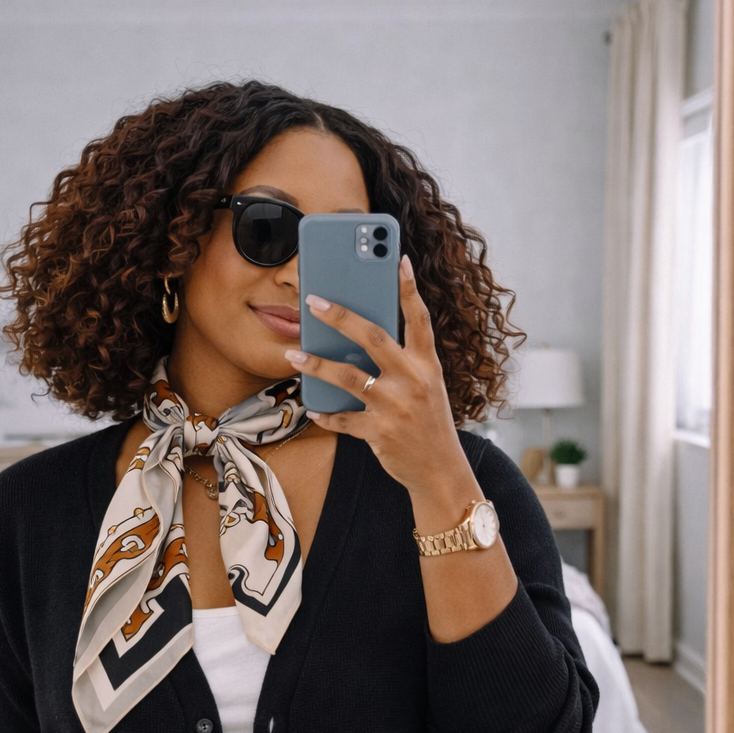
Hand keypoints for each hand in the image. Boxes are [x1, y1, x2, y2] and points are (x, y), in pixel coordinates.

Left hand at [284, 253, 481, 525]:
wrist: (440, 472)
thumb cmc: (427, 424)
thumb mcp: (426, 388)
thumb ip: (401, 363)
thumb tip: (358, 342)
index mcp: (428, 365)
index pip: (419, 319)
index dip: (409, 289)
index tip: (399, 260)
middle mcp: (414, 381)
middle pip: (374, 338)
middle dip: (341, 316)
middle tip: (313, 301)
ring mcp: (396, 407)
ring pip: (349, 377)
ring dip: (316, 364)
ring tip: (292, 354)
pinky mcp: (380, 433)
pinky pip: (343, 419)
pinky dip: (326, 414)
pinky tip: (312, 409)